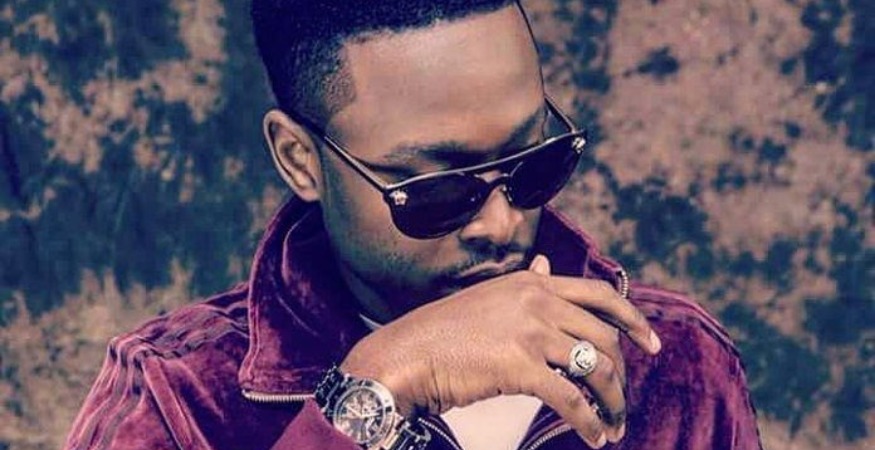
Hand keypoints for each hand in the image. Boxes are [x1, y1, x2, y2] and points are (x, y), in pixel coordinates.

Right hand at [340, 255, 660, 447]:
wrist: (407, 354)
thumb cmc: (445, 331)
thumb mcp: (489, 297)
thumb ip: (524, 286)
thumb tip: (544, 267)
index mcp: (533, 283)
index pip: (601, 295)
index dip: (633, 320)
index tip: (652, 344)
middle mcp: (537, 301)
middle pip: (605, 337)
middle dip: (623, 375)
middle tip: (623, 400)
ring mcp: (530, 332)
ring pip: (596, 368)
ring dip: (612, 403)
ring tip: (613, 426)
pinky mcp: (521, 367)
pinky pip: (571, 399)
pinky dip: (589, 422)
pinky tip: (593, 437)